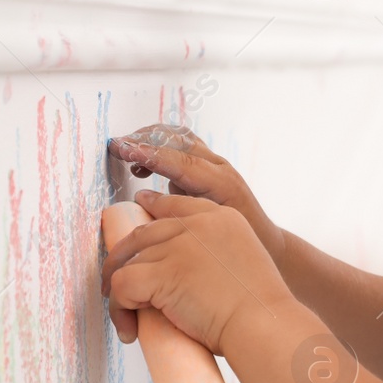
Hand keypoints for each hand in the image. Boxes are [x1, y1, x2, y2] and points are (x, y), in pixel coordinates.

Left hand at [100, 191, 290, 355]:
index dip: (152, 210)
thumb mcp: (244, 261)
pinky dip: (120, 310)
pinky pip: (122, 286)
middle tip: (115, 282)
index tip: (138, 216)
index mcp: (222, 217)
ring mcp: (178, 246)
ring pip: (128, 262)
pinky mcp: (161, 272)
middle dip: (122, 256)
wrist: (264, 325)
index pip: (175, 205)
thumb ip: (217, 254)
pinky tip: (130, 328)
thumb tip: (186, 274)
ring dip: (121, 293)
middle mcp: (198, 224)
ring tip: (128, 318)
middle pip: (143, 231)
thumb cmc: (261, 309)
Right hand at [108, 125, 284, 254]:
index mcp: (220, 184)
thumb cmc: (239, 244)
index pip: (180, 161)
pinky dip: (159, 148)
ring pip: (180, 138)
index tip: (123, 150)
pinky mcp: (209, 166)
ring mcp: (216, 164)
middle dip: (145, 139)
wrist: (265, 242)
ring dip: (150, 139)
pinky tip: (142, 166)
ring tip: (125, 152)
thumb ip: (177, 216)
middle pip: (179, 140)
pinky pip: (182, 146)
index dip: (150, 154)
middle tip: (116, 146)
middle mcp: (219, 168)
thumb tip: (142, 203)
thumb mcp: (207, 233)